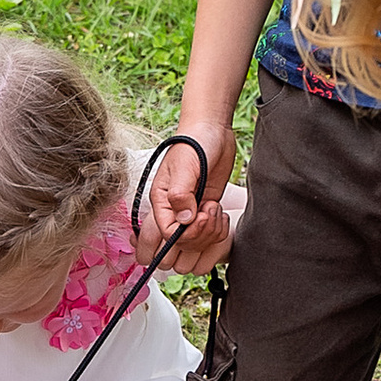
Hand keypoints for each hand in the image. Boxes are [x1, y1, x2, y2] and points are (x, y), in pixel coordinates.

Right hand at [141, 117, 235, 273]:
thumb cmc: (193, 144)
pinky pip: (210, 238)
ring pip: (195, 247)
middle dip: (198, 238)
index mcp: (160, 203)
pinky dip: (219, 231)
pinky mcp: (205, 214)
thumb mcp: (184, 166)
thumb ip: (180, 195)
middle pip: (178, 248)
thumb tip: (184, 221)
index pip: (165, 237)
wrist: (212, 132)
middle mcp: (172, 212)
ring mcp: (190, 215)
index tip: (200, 216)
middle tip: (207, 214)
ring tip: (214, 209)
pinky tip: (220, 212)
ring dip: (210, 234)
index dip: (185, 235)